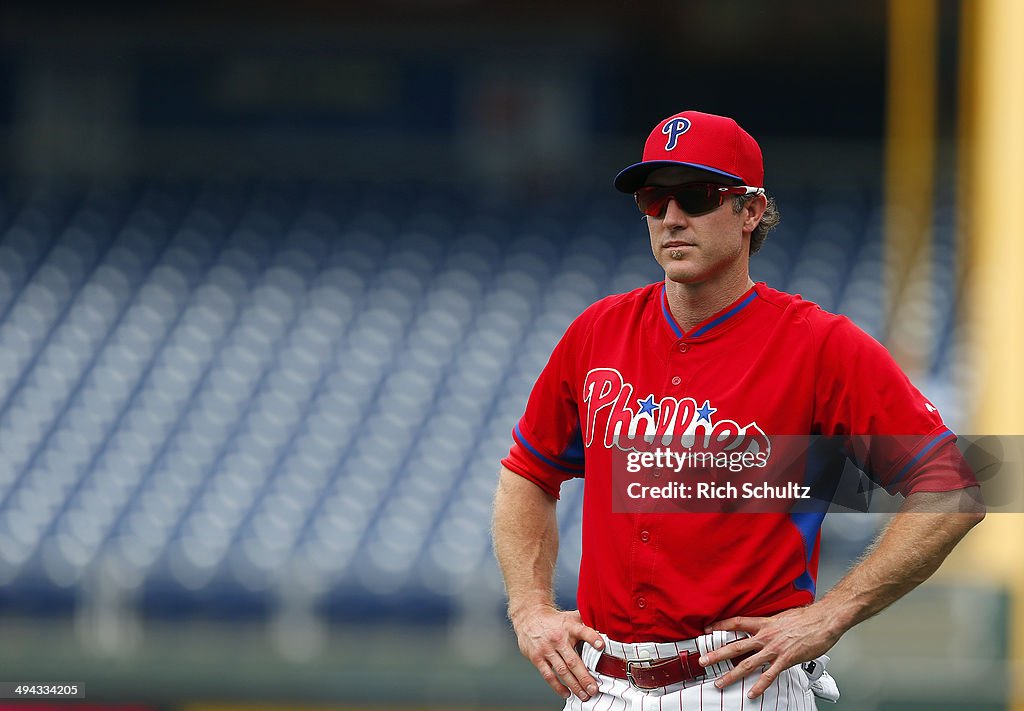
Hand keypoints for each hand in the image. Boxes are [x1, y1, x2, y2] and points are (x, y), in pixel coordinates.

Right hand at [511, 604, 605, 701]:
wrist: (529, 616)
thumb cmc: (554, 620)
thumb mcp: (571, 616)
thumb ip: (586, 621)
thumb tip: (605, 625)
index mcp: (569, 627)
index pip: (582, 631)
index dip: (592, 638)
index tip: (602, 645)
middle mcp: (558, 638)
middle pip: (573, 661)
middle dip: (585, 677)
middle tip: (594, 689)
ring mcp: (546, 649)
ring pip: (562, 671)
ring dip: (574, 685)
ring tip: (584, 695)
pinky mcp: (537, 657)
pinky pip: (548, 675)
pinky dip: (558, 686)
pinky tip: (567, 693)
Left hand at [697, 605, 843, 698]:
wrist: (824, 620)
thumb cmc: (807, 617)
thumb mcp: (783, 615)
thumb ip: (771, 623)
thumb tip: (766, 625)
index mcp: (764, 623)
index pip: (736, 623)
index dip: (720, 625)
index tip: (707, 629)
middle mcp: (765, 636)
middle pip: (735, 646)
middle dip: (717, 654)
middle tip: (703, 661)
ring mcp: (774, 649)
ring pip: (748, 664)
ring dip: (732, 675)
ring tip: (720, 682)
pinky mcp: (785, 660)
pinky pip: (769, 676)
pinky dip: (759, 686)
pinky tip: (752, 693)